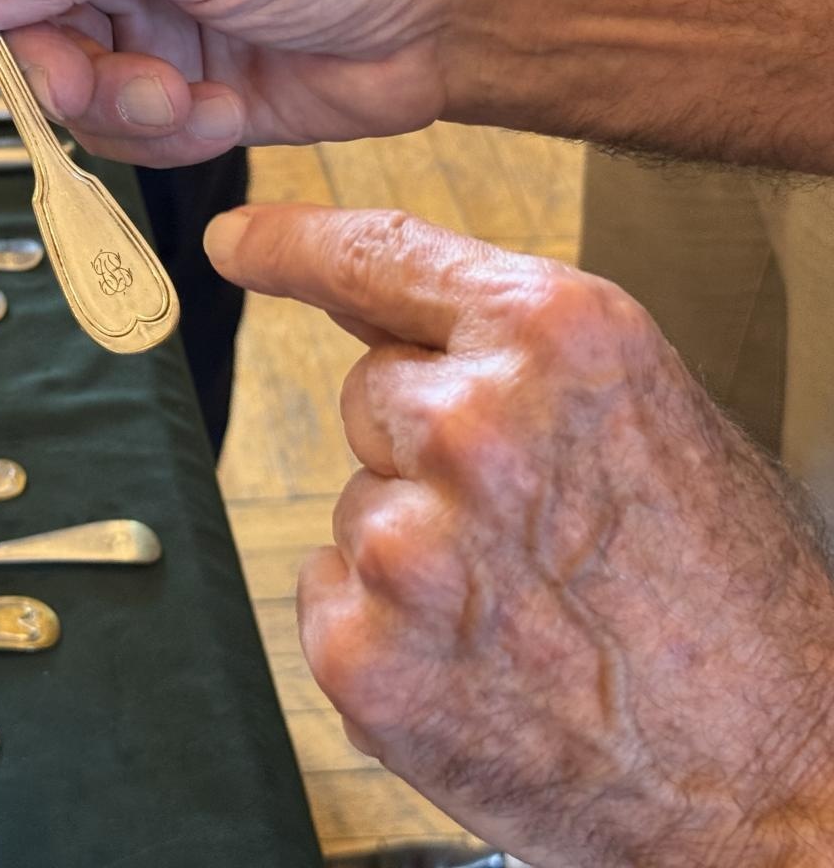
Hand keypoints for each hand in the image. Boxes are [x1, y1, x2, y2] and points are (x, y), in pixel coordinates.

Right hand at [0, 0, 474, 166]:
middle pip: (5, 13)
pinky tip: (224, 107)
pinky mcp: (165, 73)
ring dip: (121, 107)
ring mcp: (133, 2)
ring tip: (191, 96)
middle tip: (110, 82)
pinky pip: (115, 127)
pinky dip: (164, 133)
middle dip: (59, 65)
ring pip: (57, 82)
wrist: (453, 17)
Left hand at [203, 204, 833, 866]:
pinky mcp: (365, 654)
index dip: (295, 244)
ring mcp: (408, 546)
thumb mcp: (642, 418)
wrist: (786, 778)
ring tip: (528, 611)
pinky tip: (481, 666)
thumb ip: (506, 355)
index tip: (239, 240)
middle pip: (370, 396)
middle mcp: (470, 425)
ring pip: (358, 507)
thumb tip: (371, 311)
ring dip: (414, 551)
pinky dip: (387, 631)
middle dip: (425, 449)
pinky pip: (332, 596)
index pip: (383, 260)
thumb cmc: (730, 598)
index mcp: (557, 341)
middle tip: (530, 528)